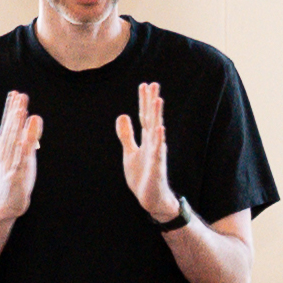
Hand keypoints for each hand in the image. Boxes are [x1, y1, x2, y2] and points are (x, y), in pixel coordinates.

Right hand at [0, 89, 41, 211]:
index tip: (15, 93)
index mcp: (8, 148)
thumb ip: (31, 136)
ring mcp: (10, 165)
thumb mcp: (26, 154)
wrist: (7, 204)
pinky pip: (19, 162)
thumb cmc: (17, 178)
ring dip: (16, 126)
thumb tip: (34, 116)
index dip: (12, 109)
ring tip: (20, 110)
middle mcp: (7, 154)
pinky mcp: (16, 177)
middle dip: (15, 112)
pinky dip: (21, 151)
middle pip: (11, 130)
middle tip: (19, 95)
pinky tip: (24, 140)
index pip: (9, 125)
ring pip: (14, 143)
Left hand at [120, 82, 182, 223]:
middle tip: (153, 84)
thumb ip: (127, 135)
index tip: (144, 85)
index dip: (143, 101)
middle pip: (152, 118)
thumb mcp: (130, 152)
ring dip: (157, 115)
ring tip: (158, 99)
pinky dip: (159, 139)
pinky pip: (158, 151)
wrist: (150, 198)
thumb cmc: (142, 175)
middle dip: (152, 102)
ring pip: (157, 130)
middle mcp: (153, 143)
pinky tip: (160, 128)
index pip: (144, 116)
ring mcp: (156, 153)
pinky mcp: (157, 165)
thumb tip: (122, 115)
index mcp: (146, 139)